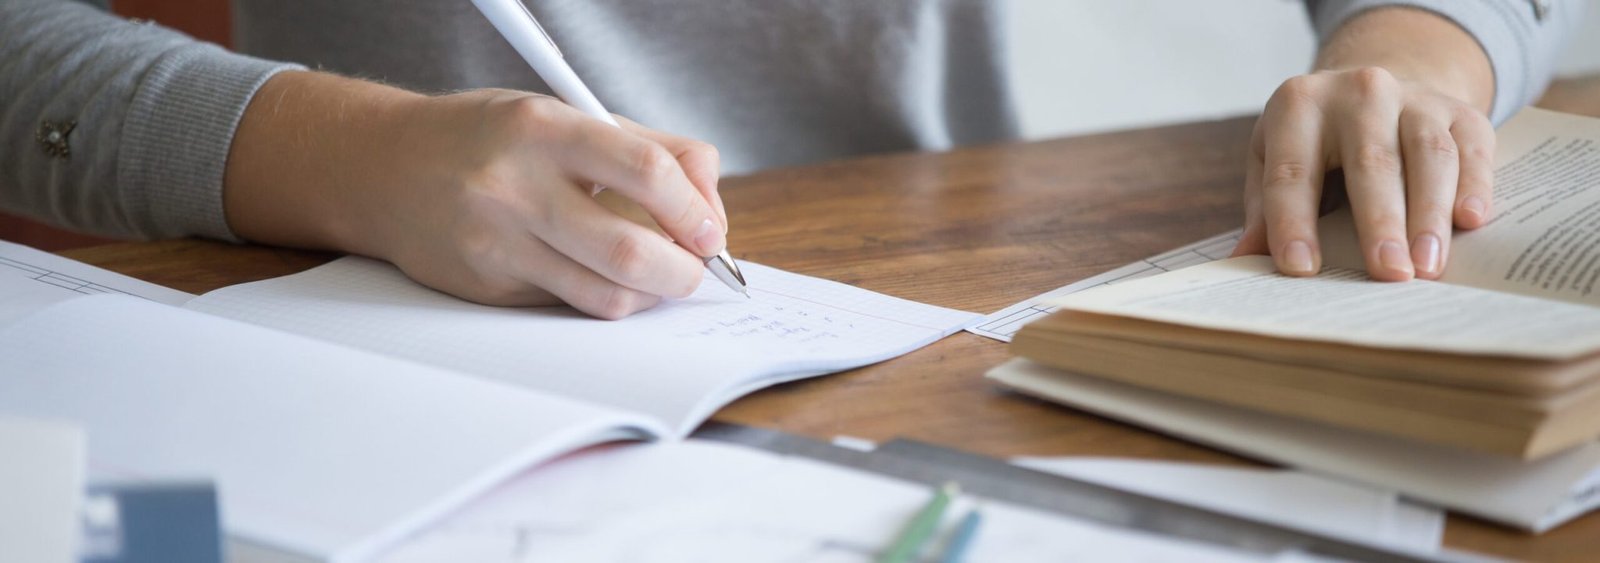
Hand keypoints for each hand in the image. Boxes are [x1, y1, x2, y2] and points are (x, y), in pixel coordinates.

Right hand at [225, 72, 727, 318]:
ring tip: (655, 276)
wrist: (383, 167)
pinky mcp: (488, 288)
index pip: (648, 173)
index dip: (696, 211)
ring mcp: (497, 245)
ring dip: (648, 294)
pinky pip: (567, 307)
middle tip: (695, 270)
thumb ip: (646, 148)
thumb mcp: (562, 115)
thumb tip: (709, 206)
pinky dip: (600, 297)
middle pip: (631, 251)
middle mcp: (515, 188)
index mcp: (544, 129)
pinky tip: (597, 275)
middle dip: (683, 271)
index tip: (709, 231)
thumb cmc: (491, 138)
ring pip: (604, 296)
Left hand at [1232, 8, 1495, 280]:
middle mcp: (1359, 92)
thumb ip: (1265, 208)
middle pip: (1372, 162)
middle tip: (1389, 275)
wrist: (1370, 92)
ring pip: (1428, 155)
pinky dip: (1475, 185)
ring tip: (1428, 268)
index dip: (1293, 222)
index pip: (1292, 172)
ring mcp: (1416, 97)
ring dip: (1430, 214)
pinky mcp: (1461, 112)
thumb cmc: (1312, 144)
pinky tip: (1471, 222)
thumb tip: (1243, 259)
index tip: (1300, 269)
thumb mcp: (1273, 160)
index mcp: (1298, 105)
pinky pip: (1473, 148)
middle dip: (1380, 223)